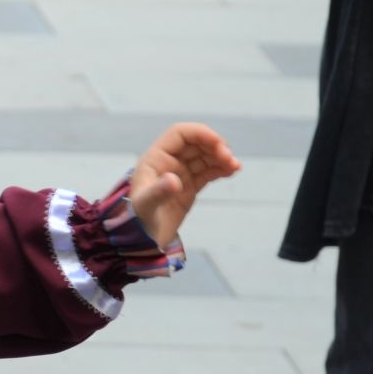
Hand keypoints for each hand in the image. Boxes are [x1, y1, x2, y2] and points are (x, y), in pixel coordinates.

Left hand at [129, 123, 239, 247]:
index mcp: (154, 159)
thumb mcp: (145, 206)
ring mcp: (179, 173)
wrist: (142, 240)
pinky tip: (232, 171)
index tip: (219, 144)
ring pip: (205, 156)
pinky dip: (221, 168)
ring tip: (235, 167)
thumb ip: (158, 192)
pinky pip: (208, 171)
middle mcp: (167, 162)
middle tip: (230, 160)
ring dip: (221, 157)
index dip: (200, 133)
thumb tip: (174, 180)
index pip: (179, 134)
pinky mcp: (189, 186)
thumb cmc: (138, 221)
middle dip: (215, 146)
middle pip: (196, 143)